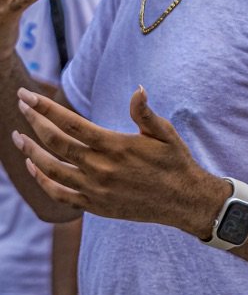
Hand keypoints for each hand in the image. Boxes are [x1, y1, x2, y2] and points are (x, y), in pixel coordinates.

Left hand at [12, 86, 226, 237]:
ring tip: (17, 137)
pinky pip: (59, 194)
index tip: (28, 95)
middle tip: (20, 105)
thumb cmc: (175, 162)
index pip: (71, 123)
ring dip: (30, 151)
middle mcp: (100, 168)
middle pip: (55, 143)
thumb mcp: (165, 133)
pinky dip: (42, 180)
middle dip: (33, 122)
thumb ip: (144, 113)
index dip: (46, 108)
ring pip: (51, 169)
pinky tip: (34, 167)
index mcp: (115, 146)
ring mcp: (94, 189)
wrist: (183, 200)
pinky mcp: (94, 205)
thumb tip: (138, 89)